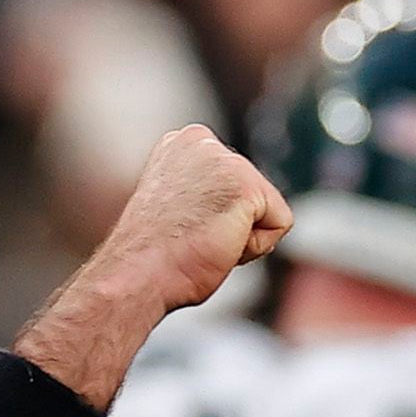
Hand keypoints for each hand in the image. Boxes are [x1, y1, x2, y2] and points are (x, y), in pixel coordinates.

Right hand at [16, 126, 291, 405]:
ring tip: (201, 241)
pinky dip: (254, 248)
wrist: (136, 275)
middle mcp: (203, 141)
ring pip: (267, 209)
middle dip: (229, 225)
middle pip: (254, 192)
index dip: (212, 217)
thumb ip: (205, 194)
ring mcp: (225, 160)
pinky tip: (216, 245)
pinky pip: (279, 225)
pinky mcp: (246, 185)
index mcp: (182, 142)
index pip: (233, 181)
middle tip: (188, 238)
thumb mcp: (177, 208)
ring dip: (240, 238)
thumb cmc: (149, 258)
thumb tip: (236, 211)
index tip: (177, 227)